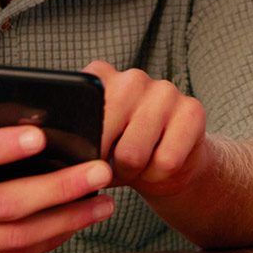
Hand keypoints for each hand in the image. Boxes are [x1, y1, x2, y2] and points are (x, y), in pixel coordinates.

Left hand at [82, 62, 210, 198]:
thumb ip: (75, 142)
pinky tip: (160, 164)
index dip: (81, 149)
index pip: (78, 117)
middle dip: (105, 165)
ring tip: (138, 165)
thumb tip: (60, 162)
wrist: (169, 162)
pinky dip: (159, 175)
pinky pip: (166, 161)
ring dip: (133, 173)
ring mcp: (165, 90)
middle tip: (115, 165)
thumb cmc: (122, 152)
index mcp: (99, 78)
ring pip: (133, 154)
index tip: (88, 159)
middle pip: (103, 138)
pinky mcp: (192, 110)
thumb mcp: (92, 145)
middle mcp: (132, 78)